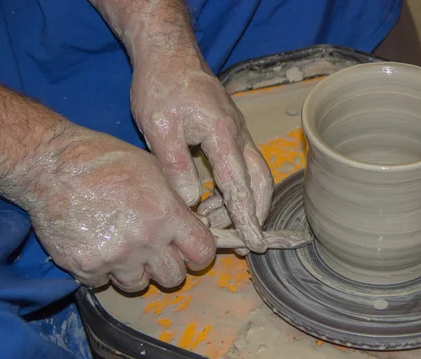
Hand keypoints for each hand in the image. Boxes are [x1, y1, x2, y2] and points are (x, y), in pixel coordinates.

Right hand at [28, 122, 215, 291]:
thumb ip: (175, 202)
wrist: (51, 166)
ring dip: (135, 271)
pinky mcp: (86, 268)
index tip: (189, 250)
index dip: (198, 254)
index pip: (202, 253)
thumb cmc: (104, 160)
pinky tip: (96, 246)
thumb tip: (193, 223)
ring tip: (122, 247)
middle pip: (174, 277)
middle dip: (169, 266)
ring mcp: (115, 258)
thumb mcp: (152, 169)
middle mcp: (145, 241)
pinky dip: (102, 271)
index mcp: (166, 215)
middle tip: (155, 251)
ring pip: (139, 285)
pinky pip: (104, 283)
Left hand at [130, 58, 273, 253]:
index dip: (247, 218)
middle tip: (241, 240)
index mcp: (223, 134)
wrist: (169, 54)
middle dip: (256, 214)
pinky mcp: (229, 132)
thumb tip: (191, 202)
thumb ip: (176, 165)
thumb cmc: (161, 86)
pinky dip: (236, 189)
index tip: (254, 243)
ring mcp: (237, 133)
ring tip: (214, 221)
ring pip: (254, 175)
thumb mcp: (159, 127)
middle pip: (261, 182)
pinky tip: (213, 201)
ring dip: (243, 203)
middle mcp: (238, 135)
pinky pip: (242, 166)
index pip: (240, 185)